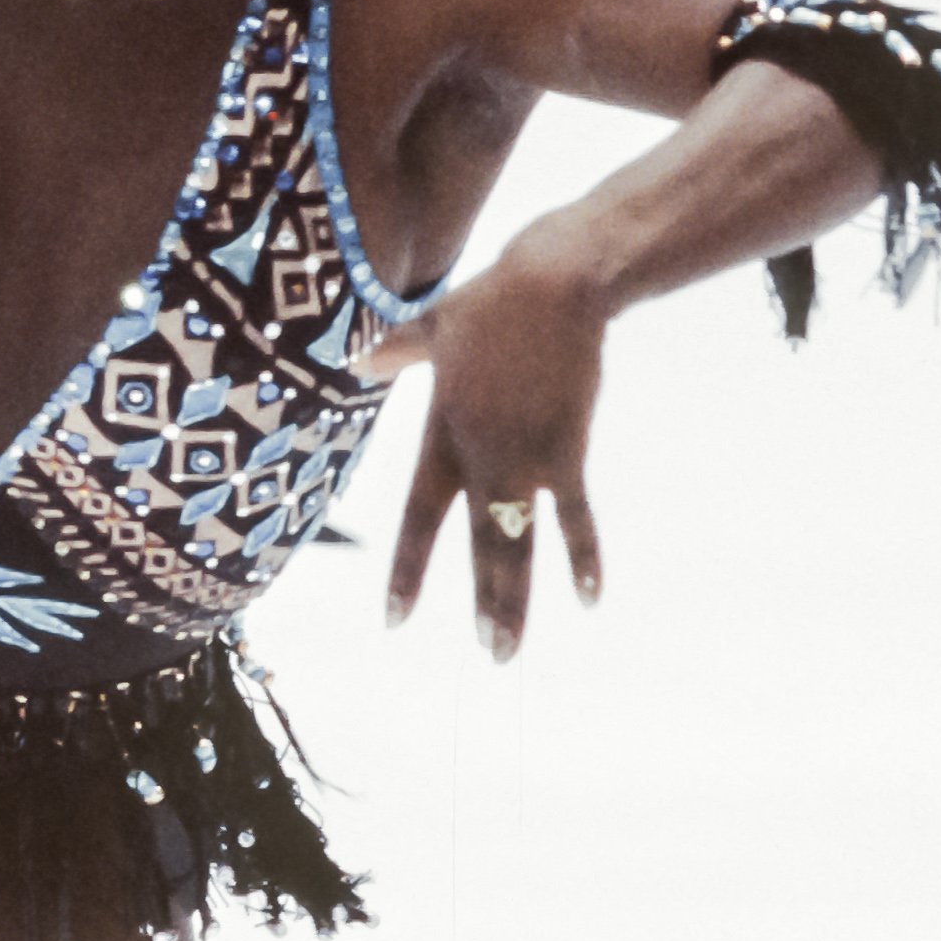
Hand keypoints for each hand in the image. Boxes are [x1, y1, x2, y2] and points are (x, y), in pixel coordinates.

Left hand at [370, 222, 608, 657]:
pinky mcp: (568, 452)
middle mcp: (481, 458)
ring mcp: (526, 460)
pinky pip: (576, 518)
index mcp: (442, 435)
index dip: (408, 572)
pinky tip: (588, 598)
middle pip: (477, 546)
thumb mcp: (429, 325)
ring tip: (507, 650)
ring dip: (515, 601)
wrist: (555, 285)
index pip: (419, 518)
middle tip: (488, 656)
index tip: (394, 620)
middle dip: (483, 605)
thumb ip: (392, 352)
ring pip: (518, 545)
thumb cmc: (492, 301)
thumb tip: (352, 360)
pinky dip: (583, 558)